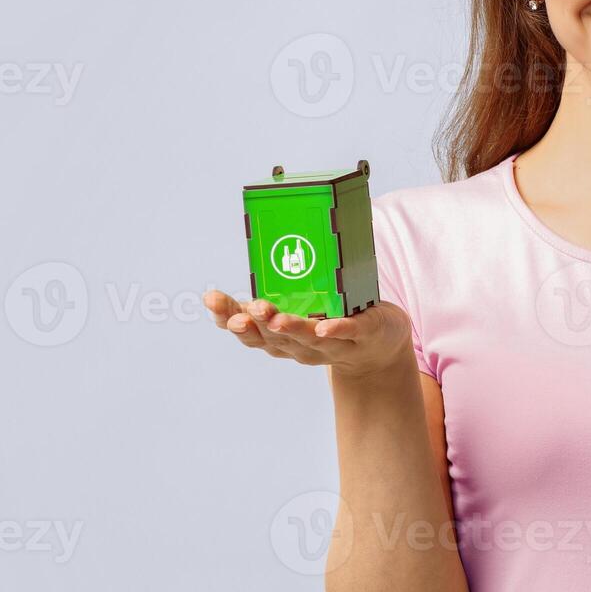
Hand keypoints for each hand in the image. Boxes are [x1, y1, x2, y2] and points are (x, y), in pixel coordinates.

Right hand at [202, 290, 414, 380]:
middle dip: (254, 324)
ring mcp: (330, 345)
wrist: (380, 350)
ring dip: (289, 328)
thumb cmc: (332, 321)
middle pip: (271, 338)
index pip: (247, 330)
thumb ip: (278, 287)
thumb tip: (262, 242)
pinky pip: (347, 334)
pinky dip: (334, 331)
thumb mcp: (300, 307)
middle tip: (245, 311)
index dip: (227, 317)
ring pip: (306, 339)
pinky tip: (323, 328)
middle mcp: (299, 346)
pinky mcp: (362, 336)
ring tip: (274, 316)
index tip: (210, 299)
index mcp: (280, 338)